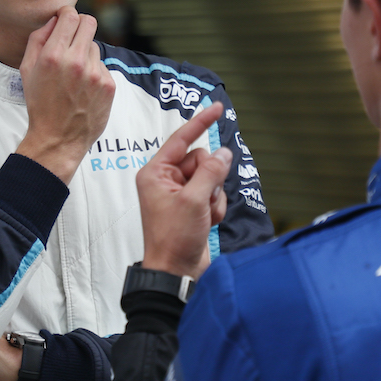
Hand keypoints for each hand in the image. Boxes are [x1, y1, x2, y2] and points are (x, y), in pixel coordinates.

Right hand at [16, 7, 115, 183]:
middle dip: (80, 25)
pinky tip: (83, 88)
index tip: (65, 20)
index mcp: (53, 56)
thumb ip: (38, 38)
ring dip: (85, 53)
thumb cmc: (40, 104)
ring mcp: (94, 74)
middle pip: (89, 22)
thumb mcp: (27, 69)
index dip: (67, 14)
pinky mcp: (108, 85)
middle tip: (73, 37)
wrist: (58, 138)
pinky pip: (102, 65)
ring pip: (94, 46)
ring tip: (74, 74)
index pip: (70, 15)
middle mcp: (75, 62)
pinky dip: (93, 72)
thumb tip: (54, 19)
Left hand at [136, 101, 230, 279]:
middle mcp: (165, 180)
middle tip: (204, 200)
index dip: (201, 122)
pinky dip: (215, 207)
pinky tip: (207, 223)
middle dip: (210, 179)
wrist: (176, 273)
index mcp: (155, 173)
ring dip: (214, 197)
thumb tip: (224, 153)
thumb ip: (211, 172)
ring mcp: (179, 193)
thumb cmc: (174, 238)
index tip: (217, 106)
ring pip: (211, 177)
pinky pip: (213, 194)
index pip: (182, 139)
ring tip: (203, 216)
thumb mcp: (195, 201)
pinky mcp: (191, 206)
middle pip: (201, 160)